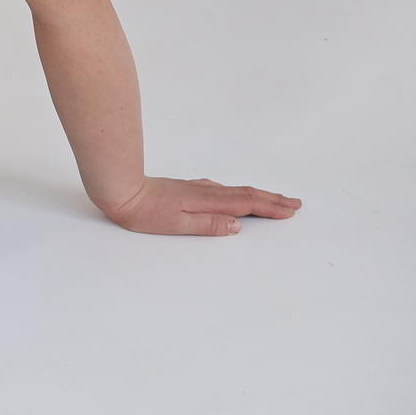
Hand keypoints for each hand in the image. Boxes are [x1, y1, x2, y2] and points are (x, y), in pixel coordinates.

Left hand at [100, 174, 302, 235]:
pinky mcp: (187, 189)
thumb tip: (237, 225)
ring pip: (235, 191)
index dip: (271, 207)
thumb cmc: (143, 212)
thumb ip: (207, 225)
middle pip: (246, 194)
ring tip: (275, 200)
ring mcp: (197, 188)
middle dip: (272, 199)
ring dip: (259, 195)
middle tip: (295, 203)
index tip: (291, 211)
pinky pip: (223, 190)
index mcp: (207, 201)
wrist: (120, 189)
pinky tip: (236, 197)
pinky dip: (239, 194)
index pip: (246, 203)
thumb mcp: (176, 225)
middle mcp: (205, 191)